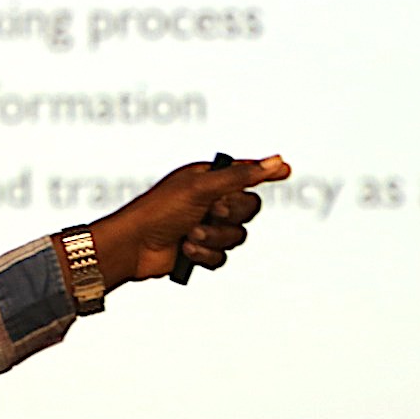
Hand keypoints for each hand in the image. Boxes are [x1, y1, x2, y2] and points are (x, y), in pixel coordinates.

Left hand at [89, 156, 289, 289]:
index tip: (286, 169)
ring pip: (237, 237)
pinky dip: (205, 255)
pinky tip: (185, 250)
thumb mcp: (202, 188)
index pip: (245, 173)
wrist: (134, 247)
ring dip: (214, 237)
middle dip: (230, 215)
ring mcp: (206, 226)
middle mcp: (209, 200)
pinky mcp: (200, 250)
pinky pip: (223, 257)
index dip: (265, 172)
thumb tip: (275, 161)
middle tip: (210, 212)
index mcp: (208, 178)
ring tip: (189, 234)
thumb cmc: (160, 210)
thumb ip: (241, 176)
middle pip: (249, 209)